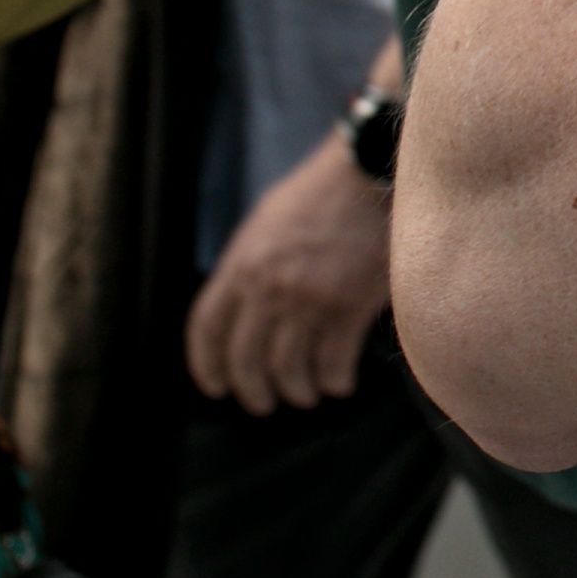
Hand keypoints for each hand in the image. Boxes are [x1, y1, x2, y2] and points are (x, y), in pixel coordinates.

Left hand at [185, 132, 394, 412]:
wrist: (370, 174)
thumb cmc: (319, 194)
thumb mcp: (265, 222)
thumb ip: (248, 265)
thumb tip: (244, 307)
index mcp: (241, 265)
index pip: (207, 329)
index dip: (206, 365)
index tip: (215, 386)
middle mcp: (268, 289)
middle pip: (245, 360)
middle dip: (252, 390)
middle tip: (262, 403)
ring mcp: (309, 301)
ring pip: (288, 370)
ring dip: (295, 391)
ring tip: (304, 394)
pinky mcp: (349, 308)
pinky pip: (332, 364)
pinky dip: (333, 382)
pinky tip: (339, 383)